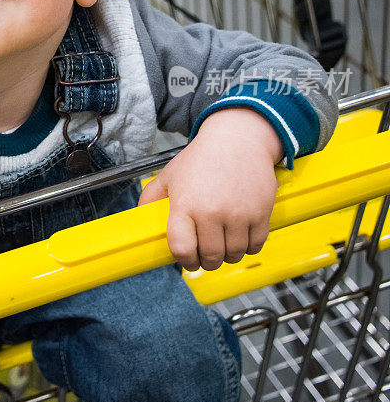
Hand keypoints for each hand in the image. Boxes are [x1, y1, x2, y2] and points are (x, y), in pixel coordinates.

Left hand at [138, 109, 281, 271]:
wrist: (237, 140)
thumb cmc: (201, 158)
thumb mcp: (169, 175)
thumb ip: (151, 198)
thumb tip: (141, 220)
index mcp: (185, 205)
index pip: (182, 249)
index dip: (184, 260)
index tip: (187, 260)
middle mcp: (212, 212)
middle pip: (210, 257)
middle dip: (206, 262)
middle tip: (206, 255)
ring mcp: (238, 215)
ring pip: (233, 255)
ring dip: (228, 256)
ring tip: (223, 245)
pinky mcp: (261, 214)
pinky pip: (255, 246)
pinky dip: (248, 247)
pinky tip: (240, 237)